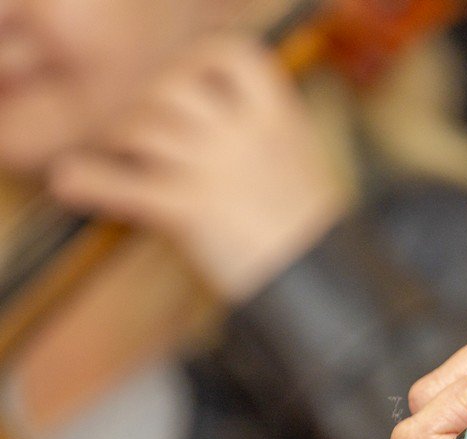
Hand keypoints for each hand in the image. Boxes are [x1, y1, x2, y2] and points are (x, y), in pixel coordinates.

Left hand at [48, 35, 349, 302]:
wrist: (320, 281)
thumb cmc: (312, 228)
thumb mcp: (303, 160)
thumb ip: (266, 128)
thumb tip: (224, 108)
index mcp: (278, 118)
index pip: (231, 55)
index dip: (199, 61)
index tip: (190, 79)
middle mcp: (243, 136)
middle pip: (172, 86)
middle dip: (150, 101)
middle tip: (146, 123)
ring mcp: (213, 171)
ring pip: (142, 127)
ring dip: (121, 138)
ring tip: (121, 152)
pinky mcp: (187, 210)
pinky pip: (123, 186)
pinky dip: (89, 181)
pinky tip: (73, 180)